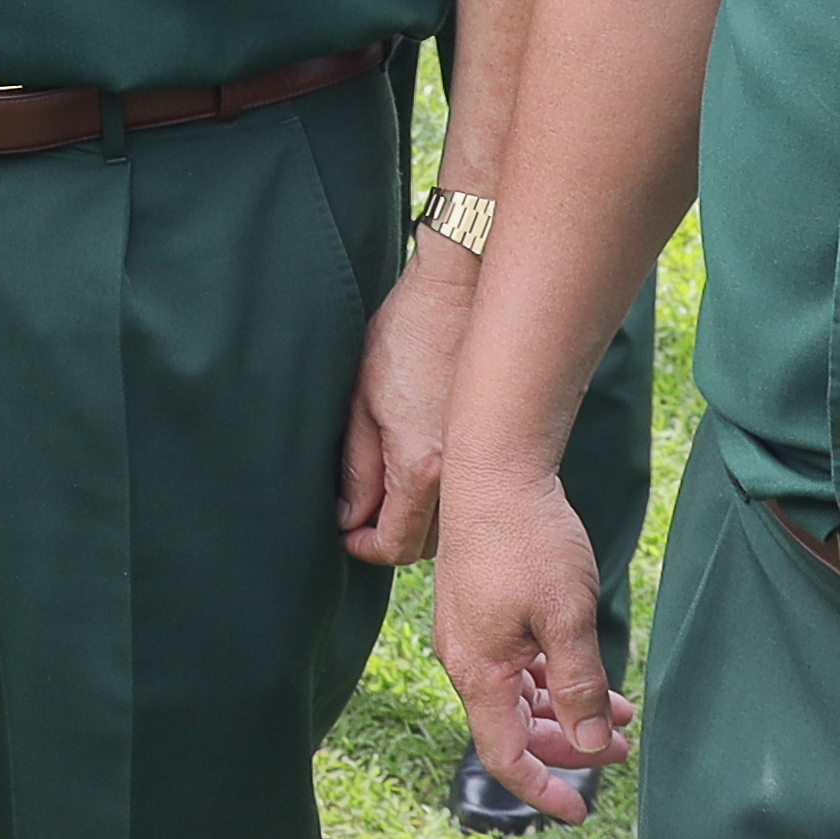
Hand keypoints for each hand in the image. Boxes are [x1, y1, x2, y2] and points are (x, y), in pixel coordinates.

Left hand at [339, 233, 477, 564]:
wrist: (463, 292)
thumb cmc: (404, 335)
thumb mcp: (360, 400)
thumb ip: (356, 466)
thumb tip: (349, 516)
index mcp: (420, 465)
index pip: (394, 544)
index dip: (361, 547)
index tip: (342, 532)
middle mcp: (459, 474)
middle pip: (425, 546)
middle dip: (389, 537)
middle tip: (360, 512)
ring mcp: (483, 460)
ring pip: (451, 526)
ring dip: (418, 522)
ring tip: (387, 491)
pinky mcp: (497, 443)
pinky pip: (470, 494)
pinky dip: (446, 498)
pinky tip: (423, 470)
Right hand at [429, 463, 628, 818]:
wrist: (495, 469)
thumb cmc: (529, 541)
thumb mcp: (567, 619)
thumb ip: (578, 686)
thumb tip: (592, 745)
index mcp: (479, 670)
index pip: (504, 753)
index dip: (542, 789)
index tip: (580, 812)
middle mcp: (467, 658)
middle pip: (512, 728)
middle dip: (566, 748)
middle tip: (621, 752)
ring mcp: (474, 633)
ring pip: (519, 695)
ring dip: (566, 711)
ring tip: (622, 713)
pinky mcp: (484, 610)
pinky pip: (517, 664)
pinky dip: (554, 678)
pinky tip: (593, 672)